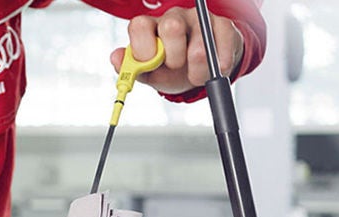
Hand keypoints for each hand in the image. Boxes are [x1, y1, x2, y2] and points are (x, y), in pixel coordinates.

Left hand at [111, 8, 243, 94]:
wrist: (202, 71)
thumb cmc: (172, 69)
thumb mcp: (150, 73)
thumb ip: (132, 68)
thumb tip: (115, 57)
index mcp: (151, 27)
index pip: (140, 25)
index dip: (143, 48)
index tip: (150, 64)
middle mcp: (174, 17)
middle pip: (170, 26)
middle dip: (173, 56)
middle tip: (176, 67)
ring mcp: (199, 19)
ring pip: (199, 43)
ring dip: (198, 70)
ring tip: (196, 76)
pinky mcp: (222, 25)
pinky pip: (221, 45)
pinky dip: (219, 65)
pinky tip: (216, 69)